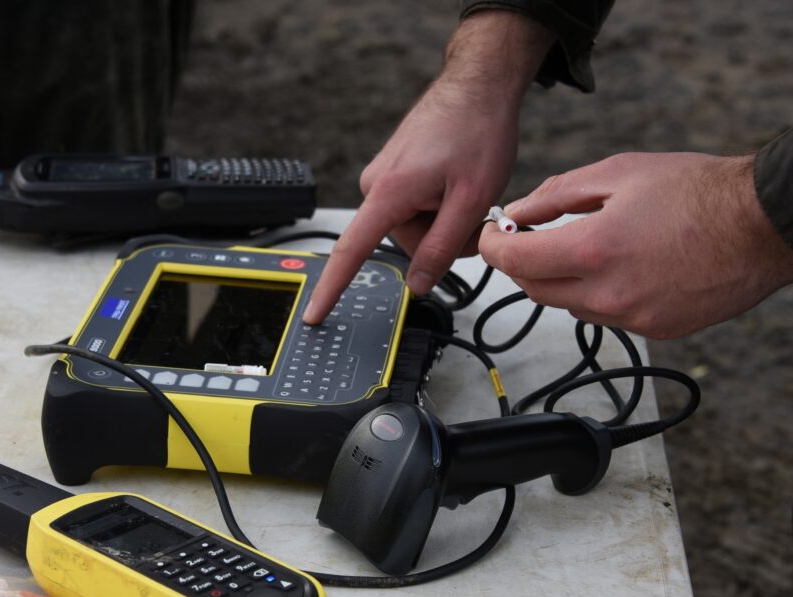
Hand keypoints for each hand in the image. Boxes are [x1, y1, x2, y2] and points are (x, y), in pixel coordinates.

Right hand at [303, 12, 554, 323]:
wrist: (479, 85)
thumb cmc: (478, 131)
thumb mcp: (471, 200)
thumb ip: (442, 249)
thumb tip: (419, 286)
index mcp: (389, 192)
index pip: (351, 251)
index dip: (332, 288)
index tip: (313, 314)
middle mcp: (376, 184)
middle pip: (407, 243)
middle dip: (443, 237)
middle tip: (474, 211)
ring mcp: (384, 177)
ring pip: (415, 226)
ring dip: (445, 219)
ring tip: (466, 187)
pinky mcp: (394, 172)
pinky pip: (416, 207)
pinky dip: (441, 204)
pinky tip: (457, 180)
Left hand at [478, 152, 792, 338]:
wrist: (765, 224)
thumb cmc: (697, 190)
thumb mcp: (618, 173)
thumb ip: (557, 196)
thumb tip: (517, 214)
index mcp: (593, 250)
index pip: (513, 263)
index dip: (492, 246)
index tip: (492, 235)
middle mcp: (608, 293)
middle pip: (535, 289)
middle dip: (524, 263)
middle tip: (531, 237)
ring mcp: (633, 318)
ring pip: (569, 306)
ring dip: (561, 280)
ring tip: (587, 246)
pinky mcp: (656, 331)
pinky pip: (606, 316)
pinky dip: (598, 294)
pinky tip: (622, 266)